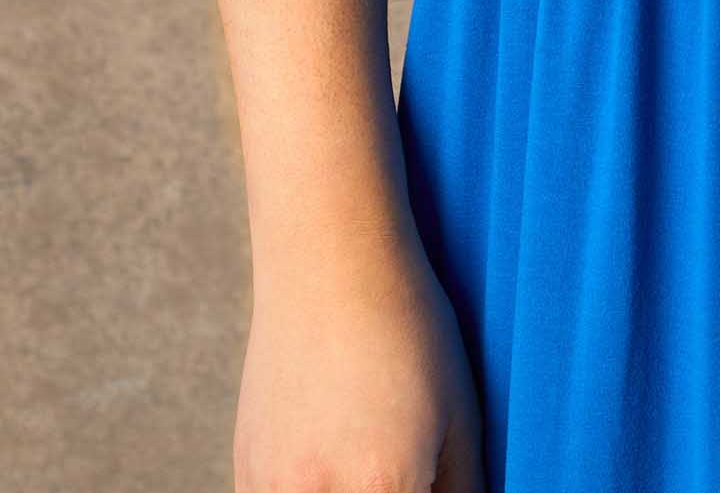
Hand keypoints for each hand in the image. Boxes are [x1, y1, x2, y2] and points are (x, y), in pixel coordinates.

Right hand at [235, 228, 483, 491]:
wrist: (329, 262)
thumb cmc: (408, 329)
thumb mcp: (461, 413)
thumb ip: (464, 491)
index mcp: (384, 485)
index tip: (431, 482)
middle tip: (410, 468)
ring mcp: (270, 490)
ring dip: (348, 491)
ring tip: (367, 459)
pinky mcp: (244, 475)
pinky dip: (309, 492)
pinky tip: (332, 459)